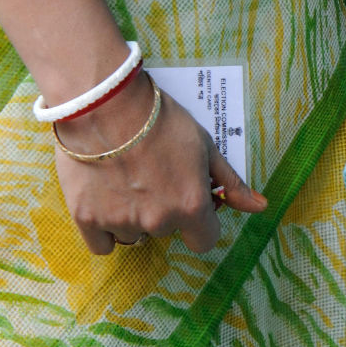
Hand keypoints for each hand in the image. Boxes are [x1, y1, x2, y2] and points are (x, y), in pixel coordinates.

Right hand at [53, 73, 266, 254]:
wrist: (103, 102)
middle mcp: (158, 221)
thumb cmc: (159, 120)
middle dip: (163, 211)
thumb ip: (231, 183)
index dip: (199, 223)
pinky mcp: (85, 217)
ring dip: (132, 218)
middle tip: (150, 177)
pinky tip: (103, 201)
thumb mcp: (205, 147)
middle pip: (166, 231)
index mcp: (191, 206)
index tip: (188, 204)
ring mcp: (121, 221)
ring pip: (133, 236)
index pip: (204, 240)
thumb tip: (260, 207)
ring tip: (123, 182)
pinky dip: (103, 228)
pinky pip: (102, 243)